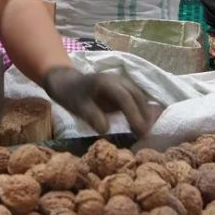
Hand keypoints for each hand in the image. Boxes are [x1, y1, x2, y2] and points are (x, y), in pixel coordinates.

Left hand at [42, 67, 160, 135]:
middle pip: (137, 95)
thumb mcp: (78, 107)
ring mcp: (122, 82)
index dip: (134, 114)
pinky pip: (137, 97)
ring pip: (139, 95)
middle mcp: (118, 79)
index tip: (141, 131)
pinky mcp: (124, 87)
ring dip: (145, 112)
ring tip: (146, 131)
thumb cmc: (73, 96)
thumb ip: (93, 117)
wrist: (67, 82)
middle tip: (147, 134)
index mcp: (106, 83)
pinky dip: (142, 109)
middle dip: (144, 114)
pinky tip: (143, 122)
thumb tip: (107, 130)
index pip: (124, 97)